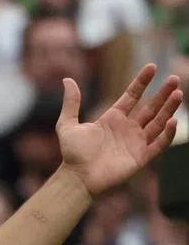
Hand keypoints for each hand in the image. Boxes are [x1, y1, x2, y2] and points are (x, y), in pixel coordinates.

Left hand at [56, 64, 180, 197]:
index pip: (132, 96)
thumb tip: (66, 79)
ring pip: (158, 122)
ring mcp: (135, 142)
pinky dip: (167, 134)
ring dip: (169, 109)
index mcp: (112, 118)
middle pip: (150, 107)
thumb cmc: (72, 153)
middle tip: (174, 78)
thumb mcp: (67, 124)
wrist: (77, 177)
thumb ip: (71, 102)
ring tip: (178, 94)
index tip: (152, 67)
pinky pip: (159, 144)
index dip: (142, 82)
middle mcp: (127, 128)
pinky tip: (173, 121)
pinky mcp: (141, 157)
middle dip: (162, 93)